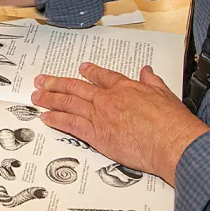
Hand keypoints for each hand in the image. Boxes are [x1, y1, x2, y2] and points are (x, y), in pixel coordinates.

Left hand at [31, 63, 209, 184]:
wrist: (171, 142)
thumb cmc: (172, 122)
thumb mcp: (165, 94)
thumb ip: (153, 81)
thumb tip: (147, 70)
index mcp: (126, 88)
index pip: (103, 77)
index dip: (90, 72)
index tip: (81, 68)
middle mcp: (108, 99)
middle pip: (77, 87)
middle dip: (57, 83)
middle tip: (42, 80)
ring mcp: (100, 116)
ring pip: (69, 103)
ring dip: (50, 99)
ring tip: (37, 96)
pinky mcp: (96, 135)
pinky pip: (70, 124)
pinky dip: (56, 120)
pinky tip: (46, 117)